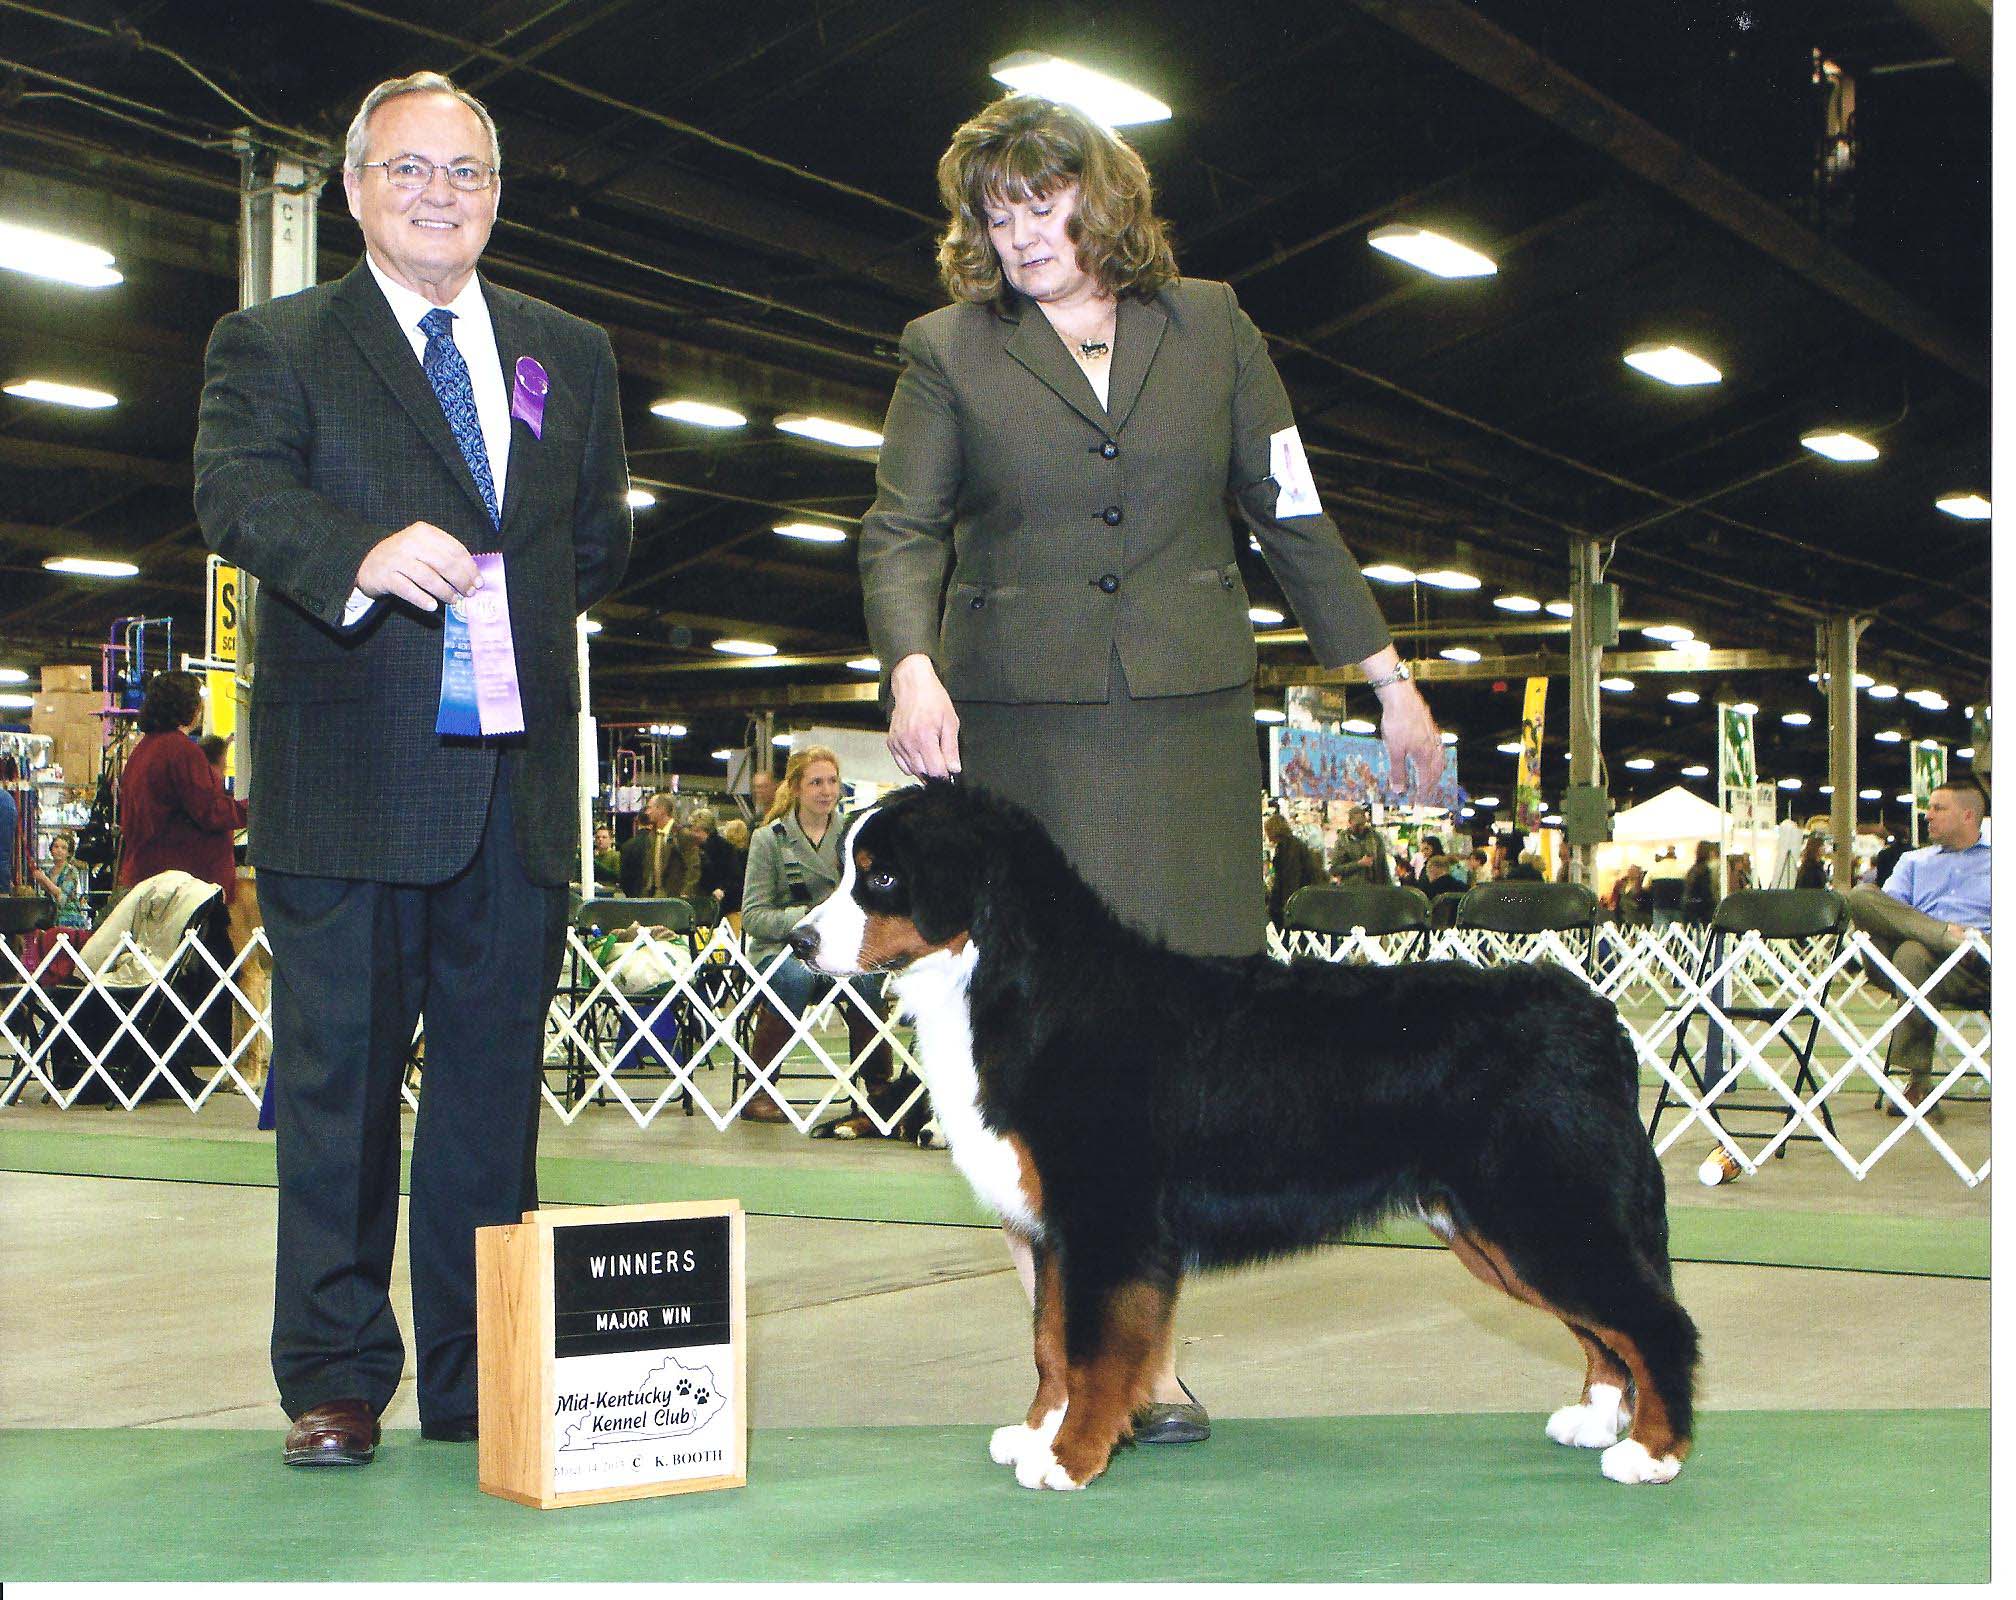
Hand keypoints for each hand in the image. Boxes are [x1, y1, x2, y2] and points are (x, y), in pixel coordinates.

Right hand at [355, 521, 480, 611]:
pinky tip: (433, 606)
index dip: (469, 567)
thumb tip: (472, 577)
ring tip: (454, 600)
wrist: (368, 562)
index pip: (454, 549)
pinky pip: (408, 590)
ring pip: (428, 578)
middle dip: (461, 580)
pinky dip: (422, 599)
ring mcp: (396, 559)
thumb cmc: (404, 557)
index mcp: (424, 532)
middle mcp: (410, 542)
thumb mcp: (423, 548)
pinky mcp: (386, 577)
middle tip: (469, 593)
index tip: (479, 582)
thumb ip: (444, 556)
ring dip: (445, 592)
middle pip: (444, 563)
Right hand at [887, 653, 960, 777]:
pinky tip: (919, 752)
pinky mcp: (891, 742)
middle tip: (942, 764)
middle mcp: (908, 743)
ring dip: (923, 769)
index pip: (935, 771)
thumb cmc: (934, 700)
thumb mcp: (950, 722)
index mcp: (925, 738)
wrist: (912, 685)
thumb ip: (951, 748)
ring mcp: (898, 743)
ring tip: (931, 756)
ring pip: (911, 770)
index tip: (951, 773)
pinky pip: (901, 764)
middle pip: (923, 773)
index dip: (945, 776)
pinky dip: (911, 764)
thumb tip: (954, 770)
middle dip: (935, 773)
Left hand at [1377, 681, 1444, 799]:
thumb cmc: (1397, 723)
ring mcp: (1433, 736)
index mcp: (1425, 756)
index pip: (1426, 780)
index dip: (1423, 792)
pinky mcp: (1430, 726)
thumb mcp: (1393, 750)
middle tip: (1428, 793)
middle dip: (1432, 784)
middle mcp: (1433, 747)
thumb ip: (1397, 771)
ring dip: (1436, 770)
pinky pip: (1437, 746)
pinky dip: (1436, 756)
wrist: (1401, 698)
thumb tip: (1400, 790)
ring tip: (1433, 777)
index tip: (1420, 803)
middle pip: (1436, 770)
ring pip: (1439, 757)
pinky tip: (1431, 753)